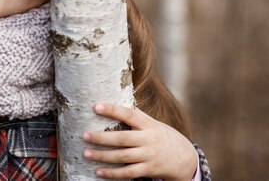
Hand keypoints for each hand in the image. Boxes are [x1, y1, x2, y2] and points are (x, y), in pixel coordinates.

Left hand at [82, 102, 197, 180]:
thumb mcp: (152, 123)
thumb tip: (116, 95)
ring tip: (86, 154)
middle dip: (102, 138)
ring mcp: (149, 155)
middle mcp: (148, 139)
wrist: (184, 157)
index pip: (128, 114)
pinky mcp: (149, 170)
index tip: (96, 106)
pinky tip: (99, 172)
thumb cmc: (161, 135)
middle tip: (84, 135)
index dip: (112, 110)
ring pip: (123, 157)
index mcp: (147, 124)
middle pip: (122, 138)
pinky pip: (128, 173)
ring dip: (103, 156)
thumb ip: (135, 115)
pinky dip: (113, 173)